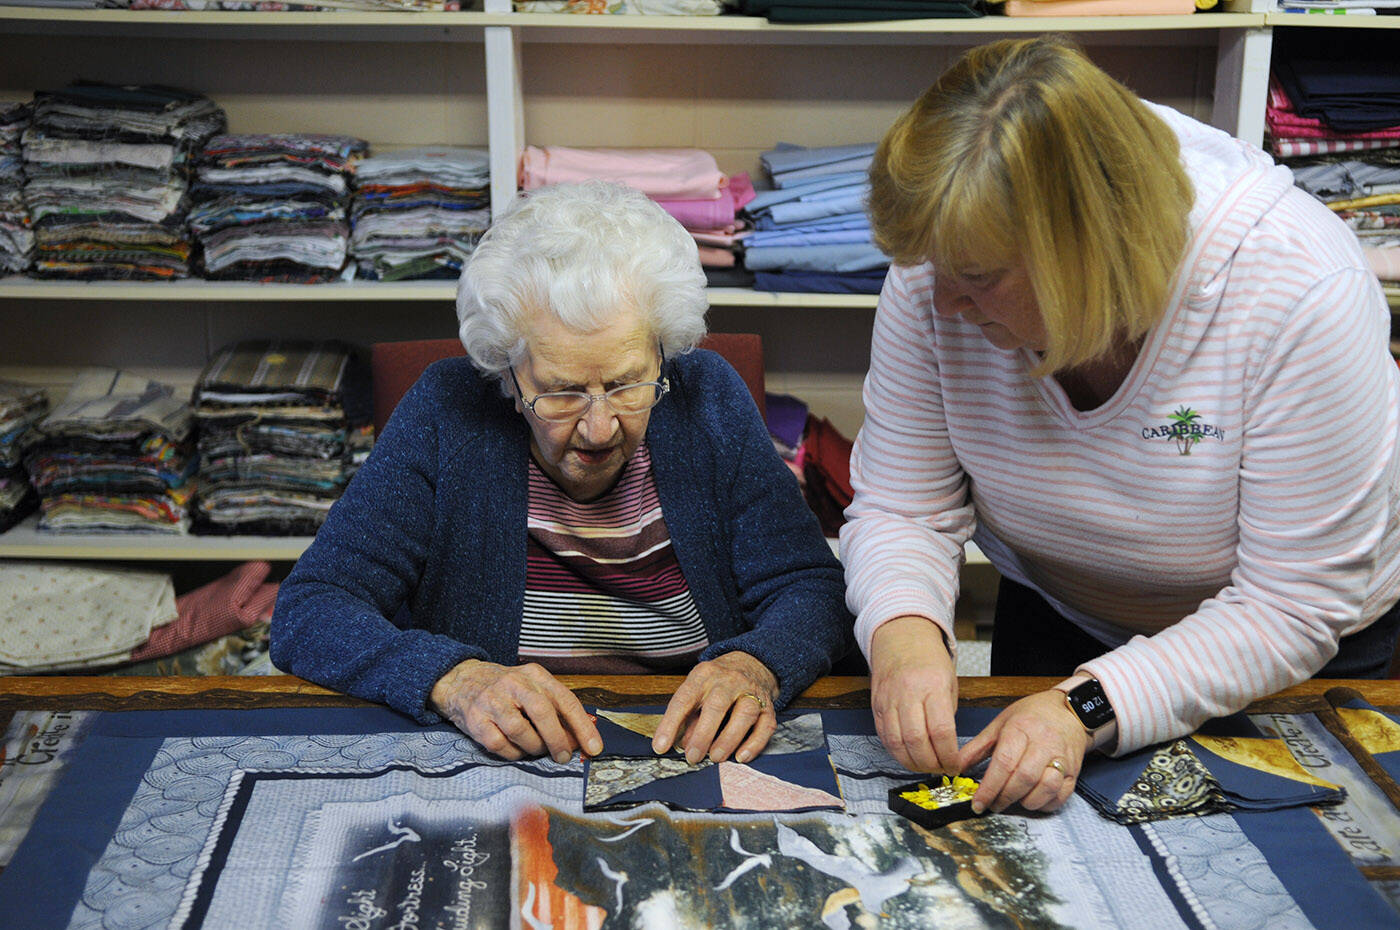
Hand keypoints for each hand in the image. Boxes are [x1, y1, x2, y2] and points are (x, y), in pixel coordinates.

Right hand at [430, 659, 602, 762]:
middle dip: (557, 739)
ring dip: (534, 747)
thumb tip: (585, 731)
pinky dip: (513, 753)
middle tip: (564, 756)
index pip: (564, 699)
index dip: (582, 726)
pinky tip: (517, 750)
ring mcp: (492, 701)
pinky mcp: (476, 720)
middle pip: (542, 712)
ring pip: (520, 730)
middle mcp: (514, 684)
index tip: (594, 747)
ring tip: (537, 750)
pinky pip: (499, 744)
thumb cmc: (506, 689)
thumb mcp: (533, 686)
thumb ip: (557, 706)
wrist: (461, 680)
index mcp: (534, 675)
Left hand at [652, 651, 778, 764]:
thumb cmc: (717, 683)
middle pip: (717, 705)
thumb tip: (680, 744)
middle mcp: (729, 680)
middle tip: (692, 757)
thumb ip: (687, 716)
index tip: (661, 746)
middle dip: (703, 734)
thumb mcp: (697, 689)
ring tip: (715, 757)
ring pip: (744, 713)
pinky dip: (754, 743)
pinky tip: (741, 756)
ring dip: (729, 739)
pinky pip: (765, 725)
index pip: (684, 698)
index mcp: (704, 675)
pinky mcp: (768, 706)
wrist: (751, 663)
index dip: (671, 723)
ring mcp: (751, 692)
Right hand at [869, 615, 959, 773]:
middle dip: (930, 763)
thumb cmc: (929, 659)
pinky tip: (907, 755)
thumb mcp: (949, 682)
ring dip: (911, 762)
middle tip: (940, 769)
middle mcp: (908, 692)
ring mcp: (889, 699)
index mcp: (932, 685)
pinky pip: (883, 735)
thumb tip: (947, 748)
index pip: (941, 730)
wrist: (900, 636)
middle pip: (916, 740)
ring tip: (924, 766)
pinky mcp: (876, 704)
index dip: (948, 755)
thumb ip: (947, 714)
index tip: (954, 765)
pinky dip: (895, 751)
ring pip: (896, 742)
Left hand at [957, 690, 1090, 813]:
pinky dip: (1045, 803)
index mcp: (1021, 729)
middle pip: (1024, 778)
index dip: (989, 787)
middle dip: (1004, 797)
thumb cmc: (1032, 716)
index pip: (1004, 762)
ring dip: (1026, 801)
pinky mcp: (1074, 771)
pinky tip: (1033, 799)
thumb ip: (977, 747)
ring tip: (1014, 800)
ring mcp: (1062, 758)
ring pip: (1045, 788)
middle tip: (993, 805)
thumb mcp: (1000, 724)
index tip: (978, 802)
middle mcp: (1044, 743)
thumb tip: (956, 767)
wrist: (1069, 711)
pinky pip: (1061, 795)